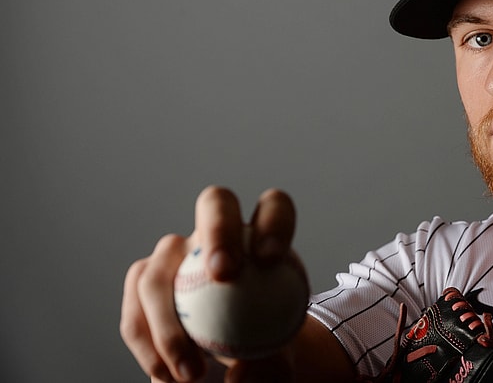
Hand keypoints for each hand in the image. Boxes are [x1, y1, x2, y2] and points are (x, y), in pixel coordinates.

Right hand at [120, 186, 301, 381]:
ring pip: (157, 272)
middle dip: (218, 231)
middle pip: (215, 204)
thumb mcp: (279, 362)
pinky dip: (149, 346)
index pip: (273, 207)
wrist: (233, 363)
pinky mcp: (143, 282)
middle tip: (224, 274)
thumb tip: (243, 370)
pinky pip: (135, 312)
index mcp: (260, 238)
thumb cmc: (264, 351)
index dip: (273, 223)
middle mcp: (214, 233)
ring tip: (191, 373)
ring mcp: (175, 255)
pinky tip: (167, 376)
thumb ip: (269, 363)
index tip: (270, 260)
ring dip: (168, 326)